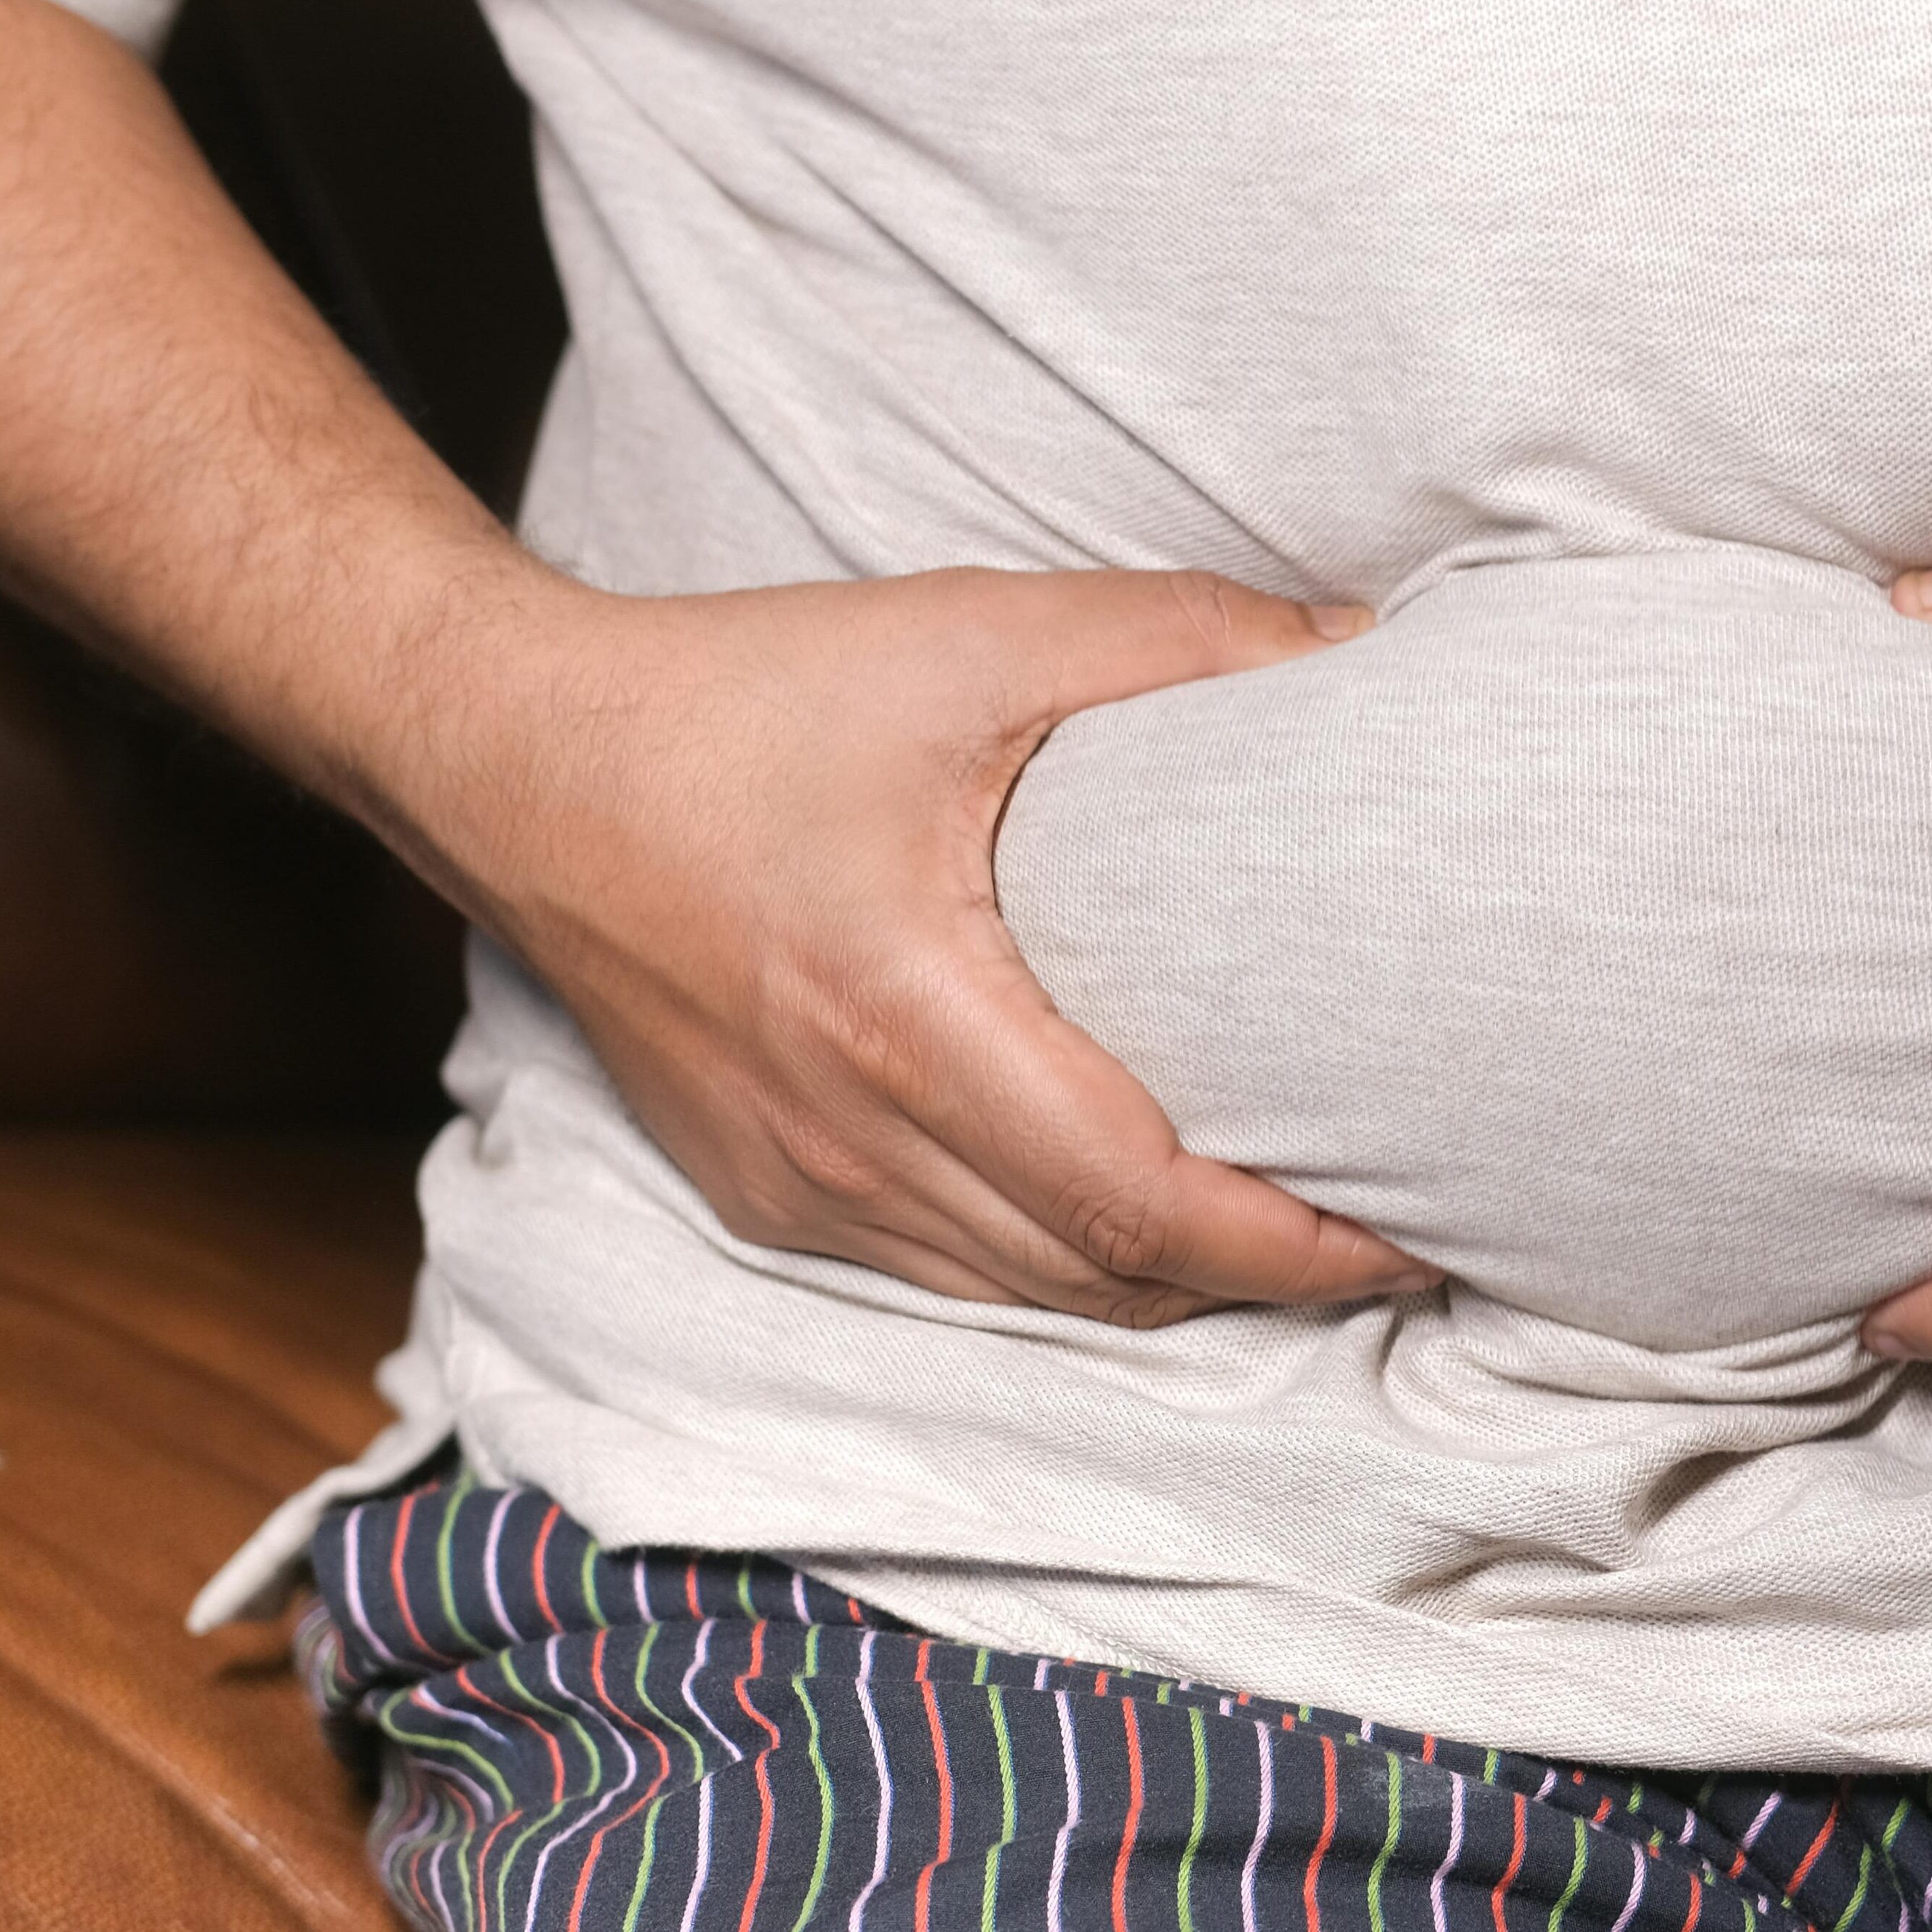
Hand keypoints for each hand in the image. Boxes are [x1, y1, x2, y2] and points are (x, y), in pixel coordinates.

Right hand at [401, 564, 1437, 1324]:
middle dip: (1268, 1280)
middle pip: (1105, 1279)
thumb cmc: (740, 697)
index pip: (1139, 1206)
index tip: (1414, 1233)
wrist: (516, 762)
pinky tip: (1143, 1214)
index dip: (1294, 1245)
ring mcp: (799, 1185)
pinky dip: (1067, 1266)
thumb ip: (1177, 639)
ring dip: (1172, 1283)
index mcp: (907, 1020)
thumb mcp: (971, 635)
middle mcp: (850, 1139)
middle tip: (1400, 1234)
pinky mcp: (767, 1191)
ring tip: (1301, 1232)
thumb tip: (1356, 646)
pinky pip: (954, 1274)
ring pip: (1033, 1297)